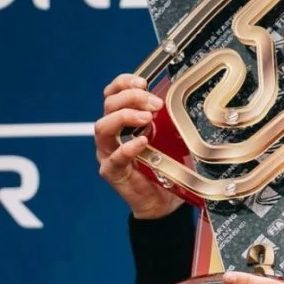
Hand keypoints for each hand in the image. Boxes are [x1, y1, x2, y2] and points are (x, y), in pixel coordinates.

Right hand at [95, 74, 183, 219]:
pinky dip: (128, 148)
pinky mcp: (111, 171)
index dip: (124, 83)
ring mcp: (107, 152)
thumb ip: (168, 122)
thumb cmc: (163, 167)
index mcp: (121, 121)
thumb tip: (180, 104)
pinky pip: (114, 157)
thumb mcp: (169, 138)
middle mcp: (111, 134)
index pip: (113, 94)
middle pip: (108, 105)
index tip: (143, 82)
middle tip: (154, 104)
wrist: (162, 201)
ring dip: (125, 117)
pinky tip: (142, 142)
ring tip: (146, 119)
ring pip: (103, 127)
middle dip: (131, 98)